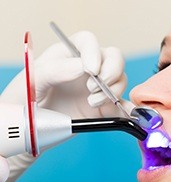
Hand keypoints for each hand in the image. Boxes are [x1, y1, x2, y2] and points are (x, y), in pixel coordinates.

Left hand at [0, 31, 132, 181]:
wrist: (29, 132)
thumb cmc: (24, 102)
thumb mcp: (30, 81)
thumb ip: (54, 70)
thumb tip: (82, 67)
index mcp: (66, 55)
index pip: (88, 42)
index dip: (94, 52)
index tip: (90, 70)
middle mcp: (86, 69)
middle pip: (113, 57)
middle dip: (111, 71)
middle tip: (93, 88)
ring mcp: (97, 88)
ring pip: (121, 79)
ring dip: (113, 91)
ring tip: (92, 104)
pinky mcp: (104, 108)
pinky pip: (122, 104)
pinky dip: (127, 108)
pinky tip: (124, 114)